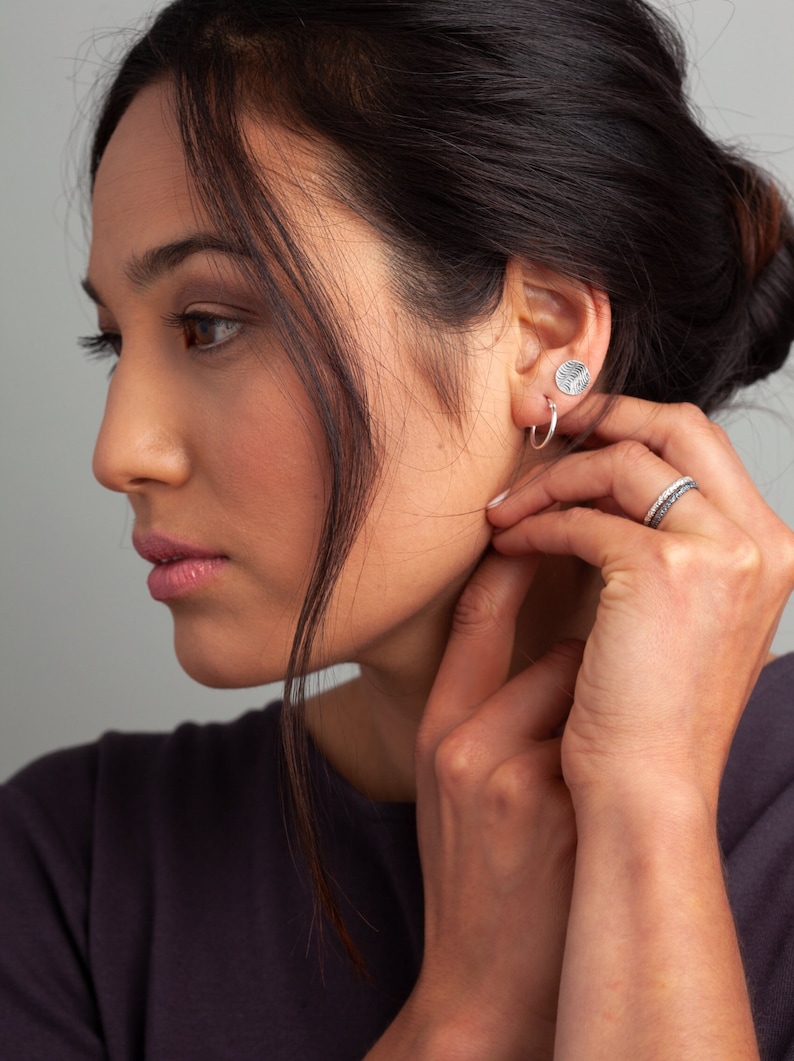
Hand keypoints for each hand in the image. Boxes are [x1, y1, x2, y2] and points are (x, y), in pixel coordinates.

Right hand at [399, 552, 580, 1059]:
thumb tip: (551, 631)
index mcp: (434, 731)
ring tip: (597, 737)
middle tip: (601, 654)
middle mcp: (468, 744)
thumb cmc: (473, 869)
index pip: (477, 611)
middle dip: (582, 643)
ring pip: (590, 684)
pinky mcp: (568, 807)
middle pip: (549, 642)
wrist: (489, 981)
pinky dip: (618, 733)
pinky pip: (609, 731)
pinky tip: (612, 769)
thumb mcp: (446, 780)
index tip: (552, 529)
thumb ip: (480, 701)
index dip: (517, 556)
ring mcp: (521, 776)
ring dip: (604, 693)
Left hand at [487, 395, 793, 808]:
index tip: (574, 426)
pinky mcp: (664, 569)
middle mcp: (763, 541)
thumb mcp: (677, 619)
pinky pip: (583, 518)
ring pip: (621, 463)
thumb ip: (663, 545)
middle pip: (677, 425)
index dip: (633, 425)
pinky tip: (508, 541)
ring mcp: (722, 551)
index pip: (702, 448)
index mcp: (769, 550)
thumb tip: (606, 485)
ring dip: (553, 478)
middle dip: (600, 412)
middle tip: (537, 418)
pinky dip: (538, 522)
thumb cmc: (652, 719)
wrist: (651, 796)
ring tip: (506, 509)